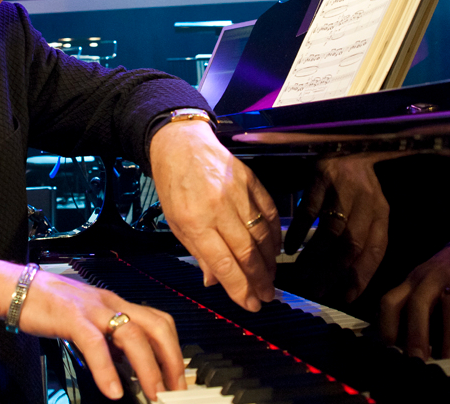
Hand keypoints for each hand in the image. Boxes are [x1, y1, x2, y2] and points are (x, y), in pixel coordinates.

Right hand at [0, 261, 186, 400]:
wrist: (19, 288)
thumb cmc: (50, 305)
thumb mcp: (89, 322)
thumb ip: (109, 340)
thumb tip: (127, 365)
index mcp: (118, 305)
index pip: (159, 322)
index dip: (173, 350)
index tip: (177, 378)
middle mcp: (112, 304)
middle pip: (157, 326)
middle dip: (171, 359)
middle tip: (175, 389)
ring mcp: (93, 310)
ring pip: (133, 334)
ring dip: (148, 368)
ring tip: (153, 394)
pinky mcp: (72, 318)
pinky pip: (95, 344)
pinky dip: (107, 369)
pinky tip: (113, 390)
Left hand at [150, 120, 280, 311]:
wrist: (181, 144)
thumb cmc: (173, 186)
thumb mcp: (176, 222)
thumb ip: (198, 252)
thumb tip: (215, 281)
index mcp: (194, 221)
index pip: (223, 262)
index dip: (239, 287)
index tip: (251, 304)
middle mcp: (218, 208)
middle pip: (246, 252)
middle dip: (259, 280)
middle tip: (267, 296)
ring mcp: (237, 193)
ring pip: (261, 234)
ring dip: (269, 261)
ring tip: (271, 278)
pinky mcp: (251, 180)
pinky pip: (270, 213)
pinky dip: (275, 234)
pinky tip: (275, 250)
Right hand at [289, 153, 399, 301]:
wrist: (350, 143)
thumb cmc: (359, 185)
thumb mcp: (369, 209)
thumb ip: (362, 239)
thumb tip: (346, 279)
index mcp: (380, 212)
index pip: (374, 250)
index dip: (361, 276)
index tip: (345, 297)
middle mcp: (366, 201)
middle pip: (350, 245)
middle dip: (333, 272)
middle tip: (316, 291)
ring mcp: (342, 188)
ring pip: (330, 230)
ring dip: (314, 256)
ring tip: (301, 275)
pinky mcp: (320, 177)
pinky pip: (309, 210)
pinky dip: (299, 232)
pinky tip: (289, 248)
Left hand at [379, 235, 449, 359]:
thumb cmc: (440, 277)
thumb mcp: (418, 285)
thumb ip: (406, 307)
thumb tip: (394, 342)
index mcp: (411, 283)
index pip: (390, 301)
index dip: (386, 324)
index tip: (389, 347)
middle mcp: (429, 280)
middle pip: (418, 303)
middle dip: (416, 332)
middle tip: (417, 358)